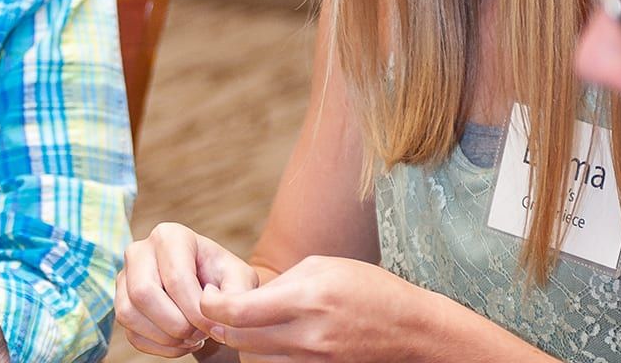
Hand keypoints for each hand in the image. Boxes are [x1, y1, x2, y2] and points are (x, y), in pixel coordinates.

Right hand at [115, 222, 258, 357]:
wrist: (209, 288)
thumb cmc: (223, 279)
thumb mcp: (240, 278)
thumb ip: (237, 292)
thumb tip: (211, 311)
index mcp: (170, 236)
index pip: (175, 278)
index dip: (196, 311)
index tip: (216, 327)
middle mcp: (140, 250)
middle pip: (143, 294)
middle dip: (176, 324)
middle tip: (200, 333)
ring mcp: (125, 276)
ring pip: (128, 314)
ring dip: (165, 337)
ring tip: (192, 337)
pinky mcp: (121, 302)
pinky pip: (130, 333)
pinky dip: (158, 347)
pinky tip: (180, 341)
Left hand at [200, 255, 428, 361]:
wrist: (412, 329)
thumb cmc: (368, 288)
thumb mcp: (323, 267)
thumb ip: (280, 282)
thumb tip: (244, 296)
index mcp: (306, 299)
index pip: (239, 312)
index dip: (212, 304)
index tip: (208, 294)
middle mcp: (308, 335)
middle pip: (240, 339)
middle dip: (218, 324)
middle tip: (213, 307)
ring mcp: (315, 359)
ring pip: (255, 357)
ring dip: (241, 341)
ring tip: (242, 321)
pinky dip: (265, 353)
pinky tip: (267, 336)